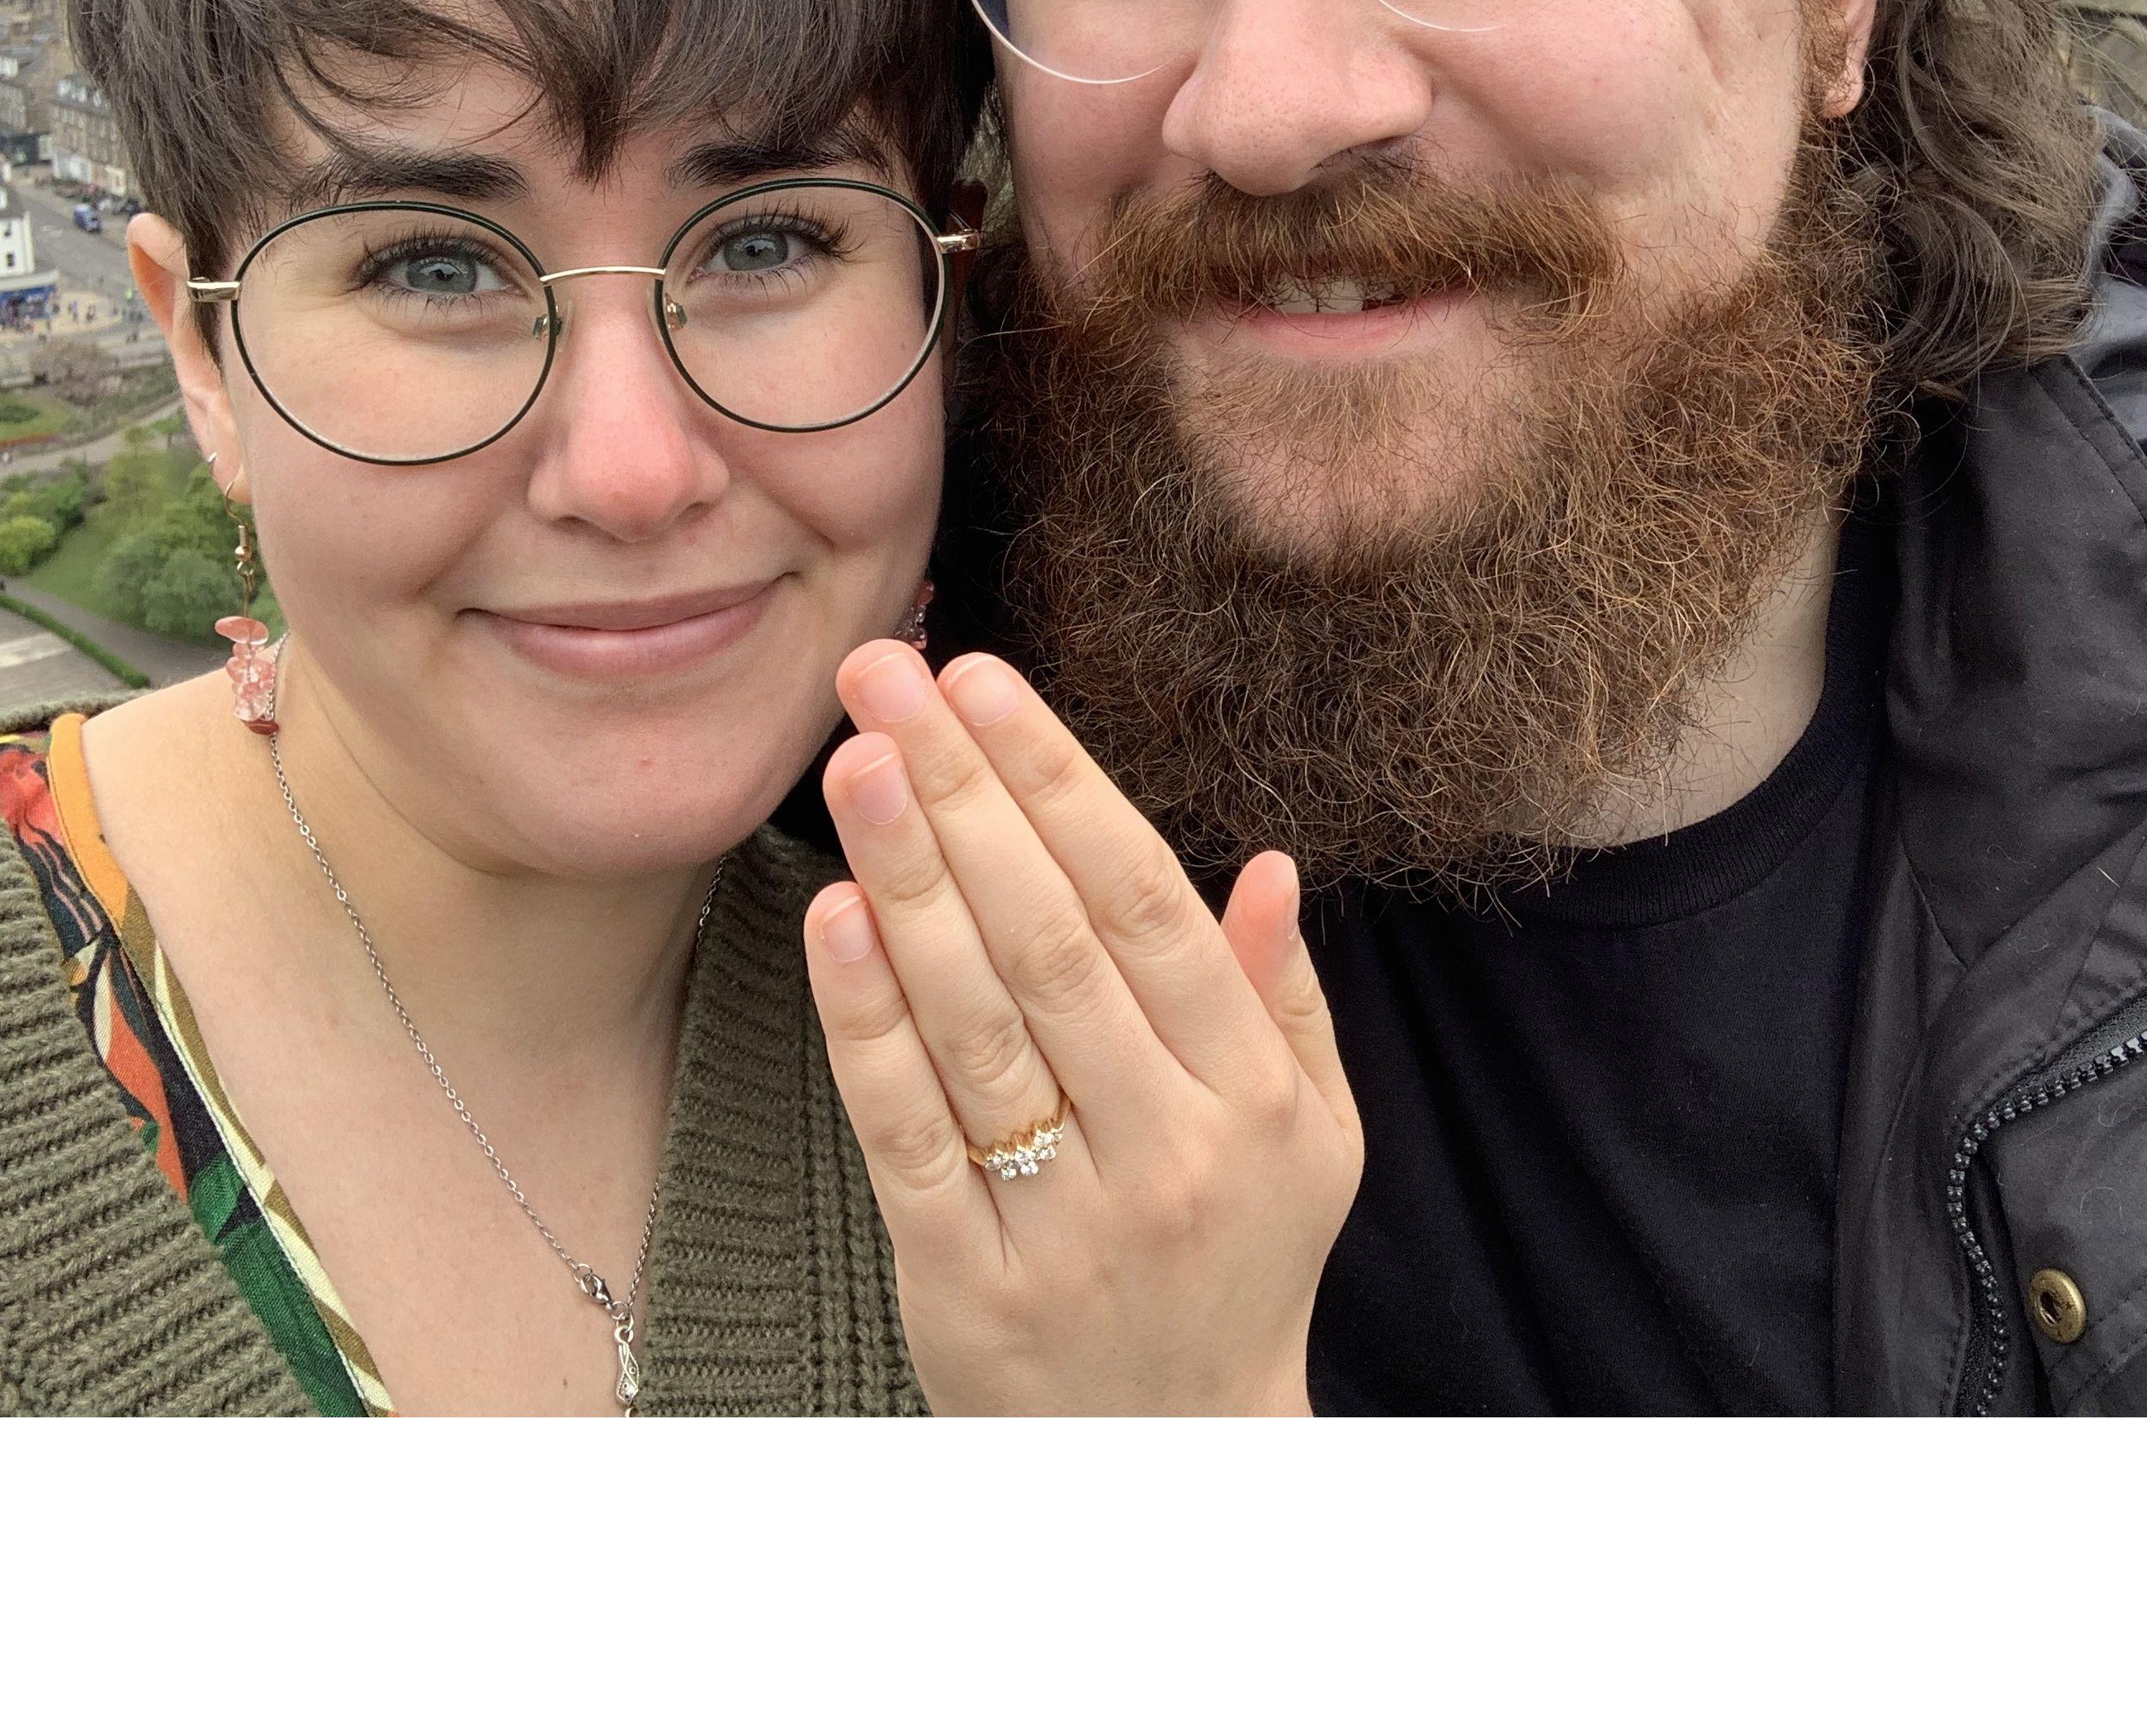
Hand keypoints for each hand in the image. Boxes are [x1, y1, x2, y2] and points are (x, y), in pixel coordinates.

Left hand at [801, 640, 1363, 1414]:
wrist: (1178, 1468)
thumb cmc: (1243, 1263)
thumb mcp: (1315, 1138)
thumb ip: (1285, 998)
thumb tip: (1269, 864)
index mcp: (1254, 1095)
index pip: (1145, 902)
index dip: (1058, 781)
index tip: (984, 680)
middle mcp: (1168, 1151)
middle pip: (1050, 939)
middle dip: (963, 791)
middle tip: (886, 677)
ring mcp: (1065, 1222)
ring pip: (975, 1023)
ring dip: (907, 879)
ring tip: (853, 760)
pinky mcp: (965, 1284)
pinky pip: (908, 1133)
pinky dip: (865, 1023)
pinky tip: (831, 918)